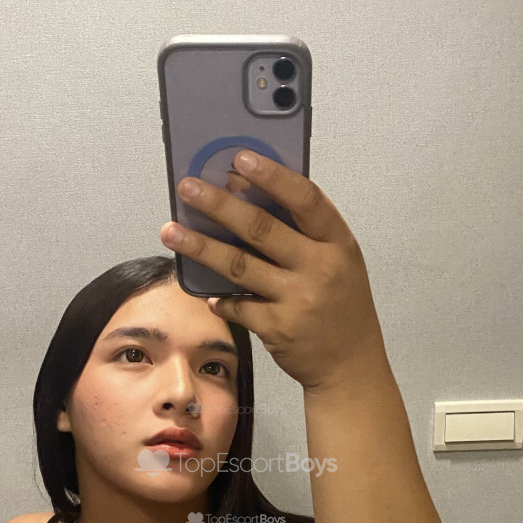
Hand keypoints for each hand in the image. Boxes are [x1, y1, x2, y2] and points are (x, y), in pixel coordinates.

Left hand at [159, 150, 385, 390]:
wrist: (351, 364)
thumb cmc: (340, 304)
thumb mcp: (337, 261)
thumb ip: (303, 233)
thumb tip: (244, 192)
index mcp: (338, 243)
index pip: (305, 199)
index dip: (272, 176)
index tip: (239, 158)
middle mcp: (319, 268)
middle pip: (262, 229)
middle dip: (219, 205)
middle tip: (187, 188)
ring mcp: (298, 299)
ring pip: (239, 266)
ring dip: (201, 247)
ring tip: (171, 231)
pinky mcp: (277, 328)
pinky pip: (237, 306)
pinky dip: (219, 298)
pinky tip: (206, 293)